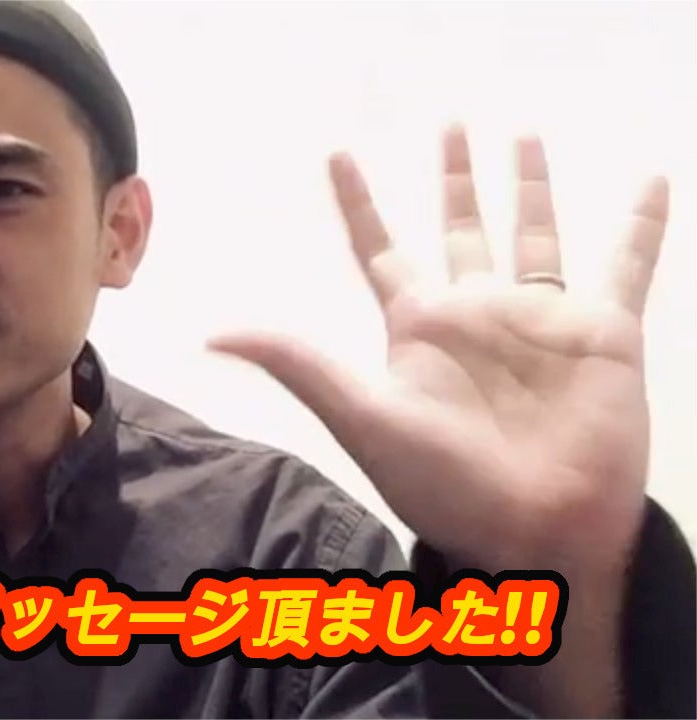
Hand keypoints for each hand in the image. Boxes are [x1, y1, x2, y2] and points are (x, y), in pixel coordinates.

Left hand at [209, 125, 669, 580]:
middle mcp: (476, 313)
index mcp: (419, 327)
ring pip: (534, 232)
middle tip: (448, 126)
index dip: (359, 204)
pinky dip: (642, 226)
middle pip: (459, 228)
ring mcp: (539, 319)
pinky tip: (652, 182)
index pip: (381, 249)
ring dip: (529, 186)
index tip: (338, 155)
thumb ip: (299, 366)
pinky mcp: (604, 332)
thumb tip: (214, 335)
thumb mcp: (363, 418)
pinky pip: (627, 264)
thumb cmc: (445, 485)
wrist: (534, 532)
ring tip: (521, 134)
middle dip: (453, 179)